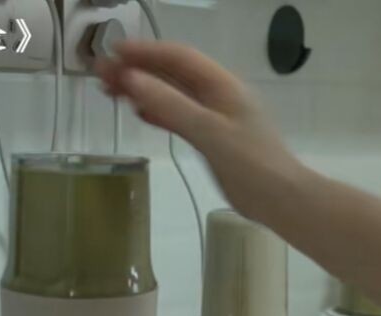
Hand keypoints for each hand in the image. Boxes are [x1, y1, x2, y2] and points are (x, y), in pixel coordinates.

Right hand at [96, 41, 312, 220]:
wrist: (280, 199)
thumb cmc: (250, 163)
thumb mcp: (208, 131)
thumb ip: (170, 105)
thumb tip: (132, 79)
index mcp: (221, 85)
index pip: (178, 57)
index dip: (144, 52)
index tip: (111, 52)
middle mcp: (218, 95)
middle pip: (172, 74)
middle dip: (138, 70)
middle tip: (100, 74)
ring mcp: (216, 117)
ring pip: (173, 94)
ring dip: (144, 89)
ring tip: (110, 91)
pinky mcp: (213, 139)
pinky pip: (180, 116)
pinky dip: (158, 111)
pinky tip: (140, 113)